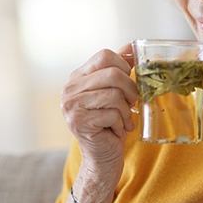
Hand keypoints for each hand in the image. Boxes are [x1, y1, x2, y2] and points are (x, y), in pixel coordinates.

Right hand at [61, 44, 137, 174]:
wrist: (103, 157)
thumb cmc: (111, 124)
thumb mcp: (116, 92)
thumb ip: (119, 68)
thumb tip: (132, 46)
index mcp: (78, 77)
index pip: (105, 55)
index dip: (124, 67)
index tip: (129, 84)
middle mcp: (69, 89)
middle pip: (112, 74)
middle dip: (130, 89)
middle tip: (133, 103)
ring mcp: (71, 105)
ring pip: (114, 94)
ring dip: (126, 110)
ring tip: (124, 120)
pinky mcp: (78, 121)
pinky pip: (112, 113)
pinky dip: (121, 122)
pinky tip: (117, 130)